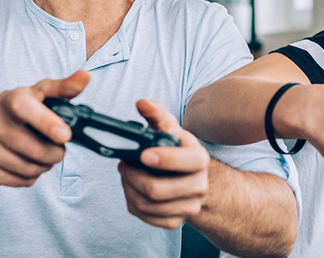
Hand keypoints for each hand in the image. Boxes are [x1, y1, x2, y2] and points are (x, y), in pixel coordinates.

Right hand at [0, 70, 88, 186]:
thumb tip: (85, 76)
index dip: (47, 122)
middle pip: (35, 149)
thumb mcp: (38, 97)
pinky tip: (27, 165)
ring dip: (45, 166)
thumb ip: (63, 88)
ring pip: (30, 168)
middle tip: (58, 149)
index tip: (65, 135)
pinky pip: (22, 181)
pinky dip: (32, 177)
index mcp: (8, 99)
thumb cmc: (19, 116)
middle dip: (56, 153)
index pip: (23, 107)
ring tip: (42, 157)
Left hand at [118, 99, 210, 228]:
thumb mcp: (170, 129)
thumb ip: (157, 114)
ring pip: (147, 205)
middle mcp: (199, 186)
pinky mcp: (176, 221)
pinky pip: (147, 218)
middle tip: (124, 165)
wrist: (191, 178)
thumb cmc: (177, 149)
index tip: (143, 154)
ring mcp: (189, 206)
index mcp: (200, 159)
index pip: (185, 162)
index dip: (162, 159)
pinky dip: (133, 203)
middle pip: (157, 190)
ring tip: (126, 175)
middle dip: (133, 177)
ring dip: (129, 189)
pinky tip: (132, 190)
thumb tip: (142, 103)